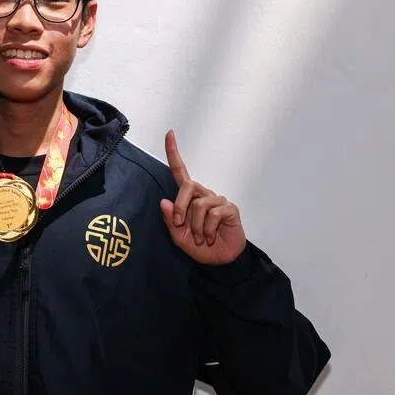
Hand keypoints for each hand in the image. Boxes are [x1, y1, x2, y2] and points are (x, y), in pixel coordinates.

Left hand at [159, 130, 245, 264]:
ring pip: (199, 204)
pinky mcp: (229, 209)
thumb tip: (165, 202)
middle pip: (188, 186)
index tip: (169, 134)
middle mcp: (203, 194)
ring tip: (202, 238)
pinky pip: (214, 214)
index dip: (174, 153)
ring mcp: (218, 200)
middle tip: (181, 225)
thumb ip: (171, 221)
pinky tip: (211, 237)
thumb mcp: (179, 237)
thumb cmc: (201, 247)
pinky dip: (208, 229)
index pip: (180, 172)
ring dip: (197, 226)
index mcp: (189, 198)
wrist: (221, 261)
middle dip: (181, 208)